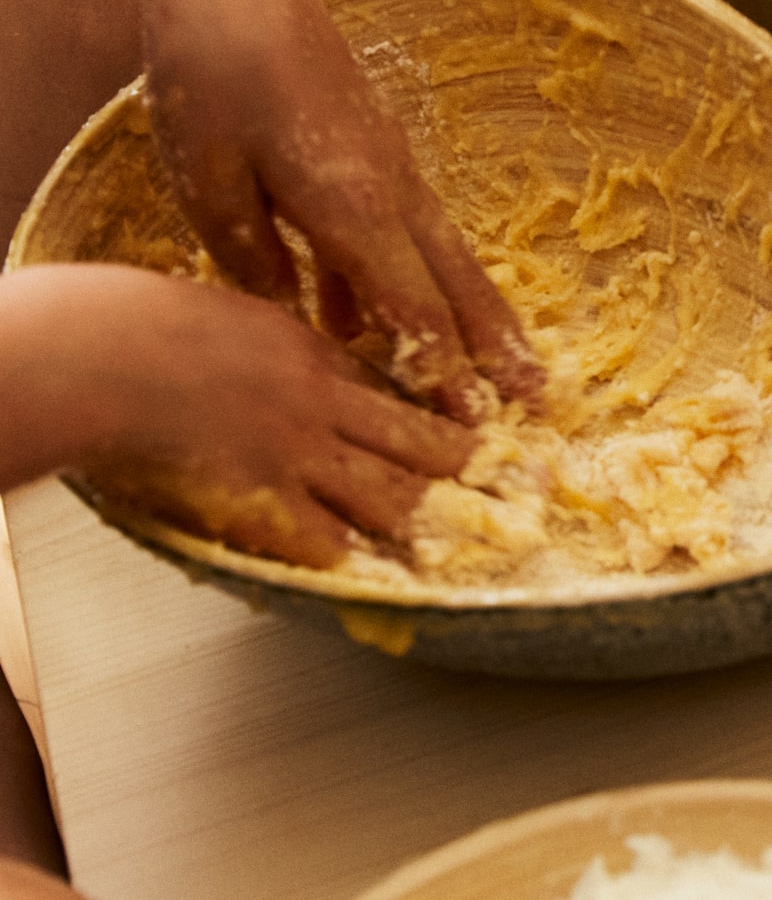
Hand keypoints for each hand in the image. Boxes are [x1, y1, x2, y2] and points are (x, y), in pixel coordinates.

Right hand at [20, 265, 472, 568]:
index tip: (490, 434)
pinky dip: (365, 563)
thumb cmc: (153, 329)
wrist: (114, 354)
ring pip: (392, 491)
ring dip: (441, 519)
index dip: (452, 416)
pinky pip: (325, 540)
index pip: (401, 392)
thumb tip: (277, 349)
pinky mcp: (261, 501)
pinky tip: (398, 582)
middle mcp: (327, 405)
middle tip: (528, 486)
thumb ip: (272, 344)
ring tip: (489, 538)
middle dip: (477, 466)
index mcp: (320, 358)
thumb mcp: (239, 318)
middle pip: (422, 440)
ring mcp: (299, 455)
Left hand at [129, 0, 539, 420]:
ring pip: (441, 250)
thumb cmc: (207, 69)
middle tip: (538, 399)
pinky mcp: (370, 140)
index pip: (411, 305)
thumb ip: (253, 259)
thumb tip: (294, 317)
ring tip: (505, 364)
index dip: (441, 369)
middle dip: (494, 345)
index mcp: (352, 200)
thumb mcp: (206, 181)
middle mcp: (387, 182)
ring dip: (472, 311)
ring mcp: (386, 157)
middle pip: (454, 278)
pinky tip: (372, 313)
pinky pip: (406, 225)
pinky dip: (414, 275)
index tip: (474, 422)